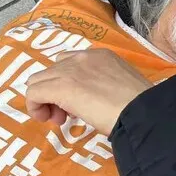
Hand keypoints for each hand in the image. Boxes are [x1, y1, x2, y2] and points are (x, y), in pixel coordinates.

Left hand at [25, 49, 151, 136]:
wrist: (142, 112)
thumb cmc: (139, 105)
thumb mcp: (121, 86)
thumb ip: (103, 85)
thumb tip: (94, 100)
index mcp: (101, 55)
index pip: (69, 64)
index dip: (68, 85)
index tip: (79, 105)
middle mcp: (82, 57)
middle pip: (50, 71)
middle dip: (53, 93)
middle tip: (67, 115)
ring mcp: (69, 70)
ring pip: (37, 81)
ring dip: (44, 100)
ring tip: (59, 119)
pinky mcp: (59, 86)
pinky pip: (33, 94)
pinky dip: (35, 108)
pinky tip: (47, 119)